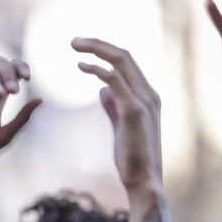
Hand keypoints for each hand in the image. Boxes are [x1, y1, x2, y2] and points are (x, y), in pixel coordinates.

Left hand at [74, 38, 163, 192]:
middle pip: (125, 56)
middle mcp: (149, 94)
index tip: (83, 49)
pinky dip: (99, 70)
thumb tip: (103, 89)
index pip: (127, 64)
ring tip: (74, 45)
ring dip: (96, 50)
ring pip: (121, 62)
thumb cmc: (132, 158)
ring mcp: (143, 101)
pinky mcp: (134, 112)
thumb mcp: (121, 126)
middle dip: (99, 44)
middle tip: (73, 40)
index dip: (106, 52)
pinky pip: (116, 81)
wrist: (144, 182)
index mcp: (147, 96)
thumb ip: (114, 106)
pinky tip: (82, 67)